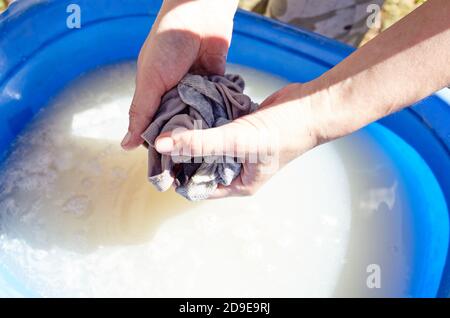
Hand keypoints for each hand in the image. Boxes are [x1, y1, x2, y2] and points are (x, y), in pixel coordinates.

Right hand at [121, 0, 237, 149]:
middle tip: (194, 162)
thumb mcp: (150, 80)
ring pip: (200, 119)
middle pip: (180, 127)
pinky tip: (225, 132)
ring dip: (204, 129)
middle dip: (186, 140)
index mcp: (155, 97)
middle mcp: (175, 97)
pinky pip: (217, 106)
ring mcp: (196, 93)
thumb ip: (141, 112)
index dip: (162, 146)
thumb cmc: (168, 44)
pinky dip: (220, 114)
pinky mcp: (215, 86)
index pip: (156, 129)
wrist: (200, 15)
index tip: (170, 167)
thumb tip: (125, 146)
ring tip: (211, 151)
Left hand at [154, 83, 330, 197]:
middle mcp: (236, 170)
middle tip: (159, 138)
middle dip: (181, 154)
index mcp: (237, 184)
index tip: (157, 161)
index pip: (196, 188)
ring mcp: (239, 149)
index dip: (176, 177)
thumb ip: (200, 142)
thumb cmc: (280, 132)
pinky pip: (216, 129)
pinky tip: (189, 109)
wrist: (310, 108)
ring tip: (169, 123)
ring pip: (207, 145)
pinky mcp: (241, 130)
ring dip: (192, 135)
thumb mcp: (237, 141)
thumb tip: (161, 144)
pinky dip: (205, 121)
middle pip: (199, 165)